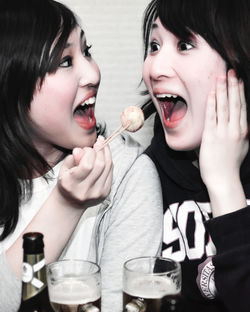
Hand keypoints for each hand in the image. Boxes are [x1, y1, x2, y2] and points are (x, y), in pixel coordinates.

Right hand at [56, 136, 112, 208]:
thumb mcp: (64, 170)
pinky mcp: (105, 193)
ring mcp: (97, 193)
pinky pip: (111, 173)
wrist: (71, 203)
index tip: (87, 148)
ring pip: (108, 168)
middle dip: (100, 150)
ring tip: (103, 145)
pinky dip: (109, 162)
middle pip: (100, 165)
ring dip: (107, 153)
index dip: (90, 152)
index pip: (87, 165)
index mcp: (71, 184)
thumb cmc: (67, 184)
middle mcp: (85, 191)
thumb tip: (80, 150)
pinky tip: (105, 156)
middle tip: (98, 142)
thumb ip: (72, 159)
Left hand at [199, 69, 247, 215]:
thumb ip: (241, 133)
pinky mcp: (211, 137)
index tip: (239, 80)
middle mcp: (235, 129)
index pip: (242, 107)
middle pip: (235, 103)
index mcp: (243, 131)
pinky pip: (211, 117)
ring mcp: (223, 132)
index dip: (240, 92)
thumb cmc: (230, 164)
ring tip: (221, 77)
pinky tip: (211, 94)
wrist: (223, 178)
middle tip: (231, 71)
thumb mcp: (242, 146)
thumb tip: (242, 124)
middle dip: (233, 86)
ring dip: (222, 91)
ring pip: (224, 107)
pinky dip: (212, 104)